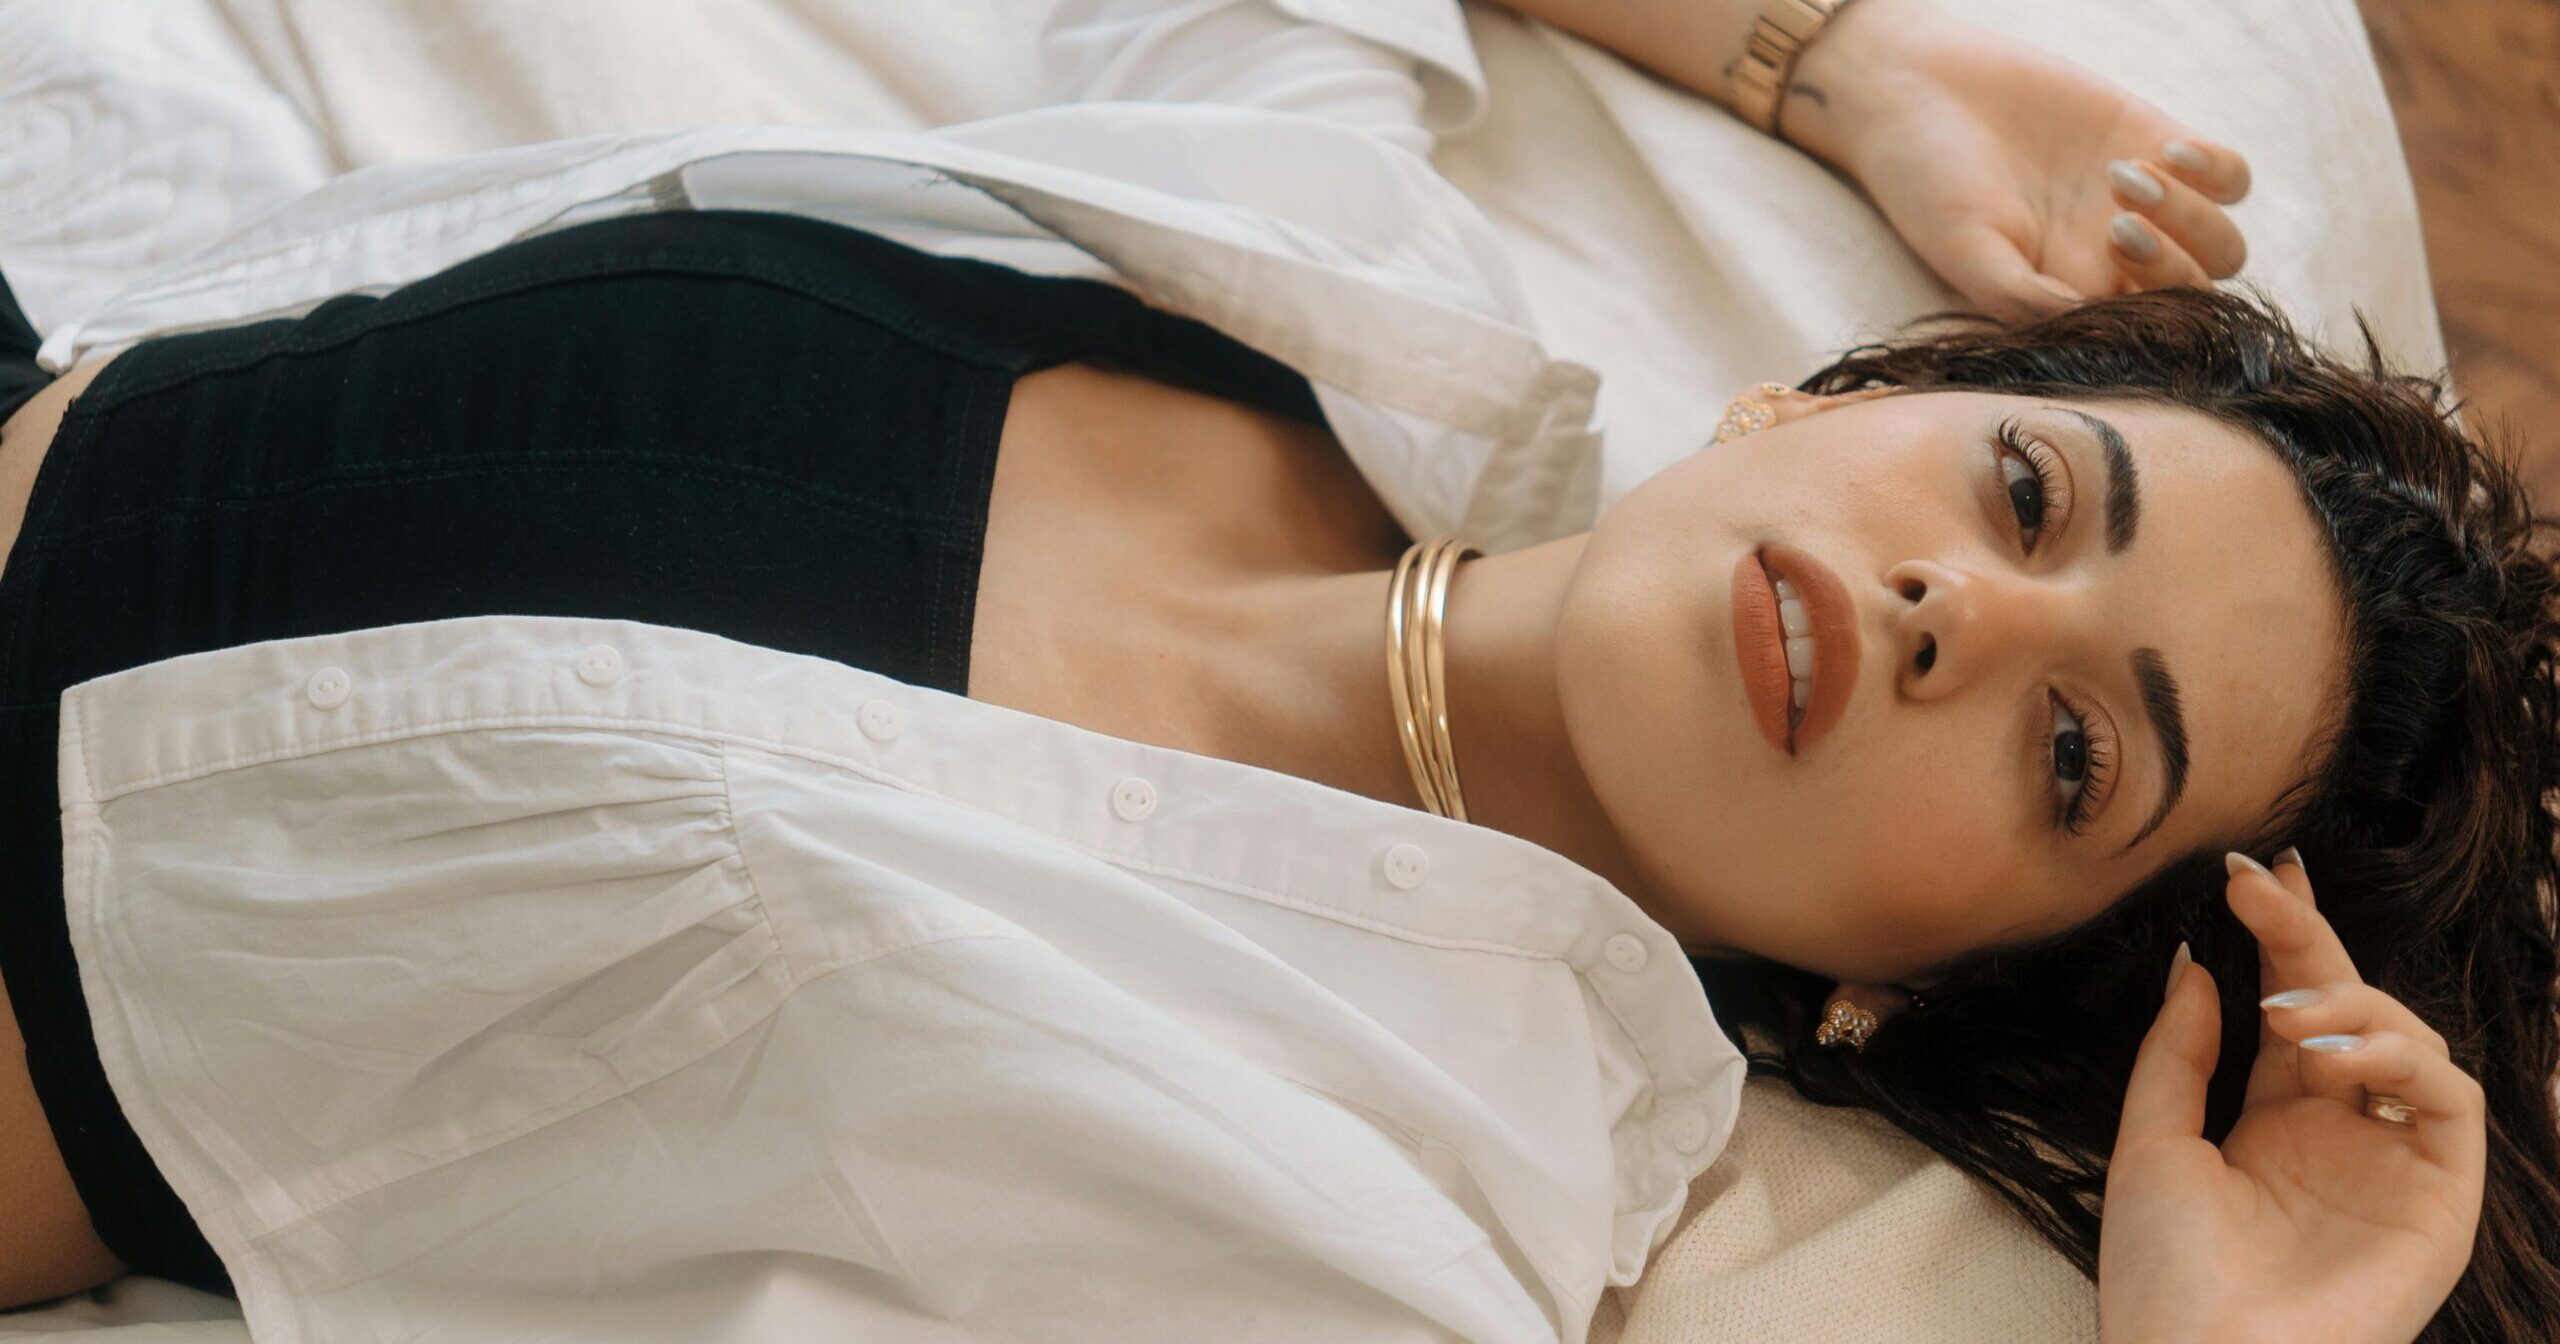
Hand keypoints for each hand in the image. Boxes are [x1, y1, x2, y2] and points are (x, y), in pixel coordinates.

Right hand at [1787, 0, 2254, 324]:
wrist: (1917, 90)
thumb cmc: (1926, 180)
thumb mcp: (1965, 250)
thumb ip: (2025, 298)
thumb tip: (2089, 328)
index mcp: (2067, 302)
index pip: (2139, 335)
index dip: (2142, 316)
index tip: (2099, 275)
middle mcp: (2112, 263)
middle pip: (2192, 293)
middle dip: (2169, 266)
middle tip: (2114, 225)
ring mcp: (2143, 206)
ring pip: (2221, 244)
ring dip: (2192, 218)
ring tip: (2124, 178)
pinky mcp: (2156, 143)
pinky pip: (2231, 178)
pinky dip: (2217, 173)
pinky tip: (2167, 153)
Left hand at [2095, 853, 2484, 1343]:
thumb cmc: (2165, 1275)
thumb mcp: (2148, 1144)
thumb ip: (2177, 1054)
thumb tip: (2196, 962)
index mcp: (2274, 1121)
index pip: (2292, 1007)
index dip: (2279, 935)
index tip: (2248, 871)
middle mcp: (2341, 1133)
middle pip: (2347, 1008)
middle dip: (2309, 935)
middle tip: (2262, 882)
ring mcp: (2394, 1163)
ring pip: (2409, 1039)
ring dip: (2351, 1000)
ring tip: (2284, 1009)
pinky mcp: (2441, 1198)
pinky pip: (2450, 1099)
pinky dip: (2399, 1055)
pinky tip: (2332, 1051)